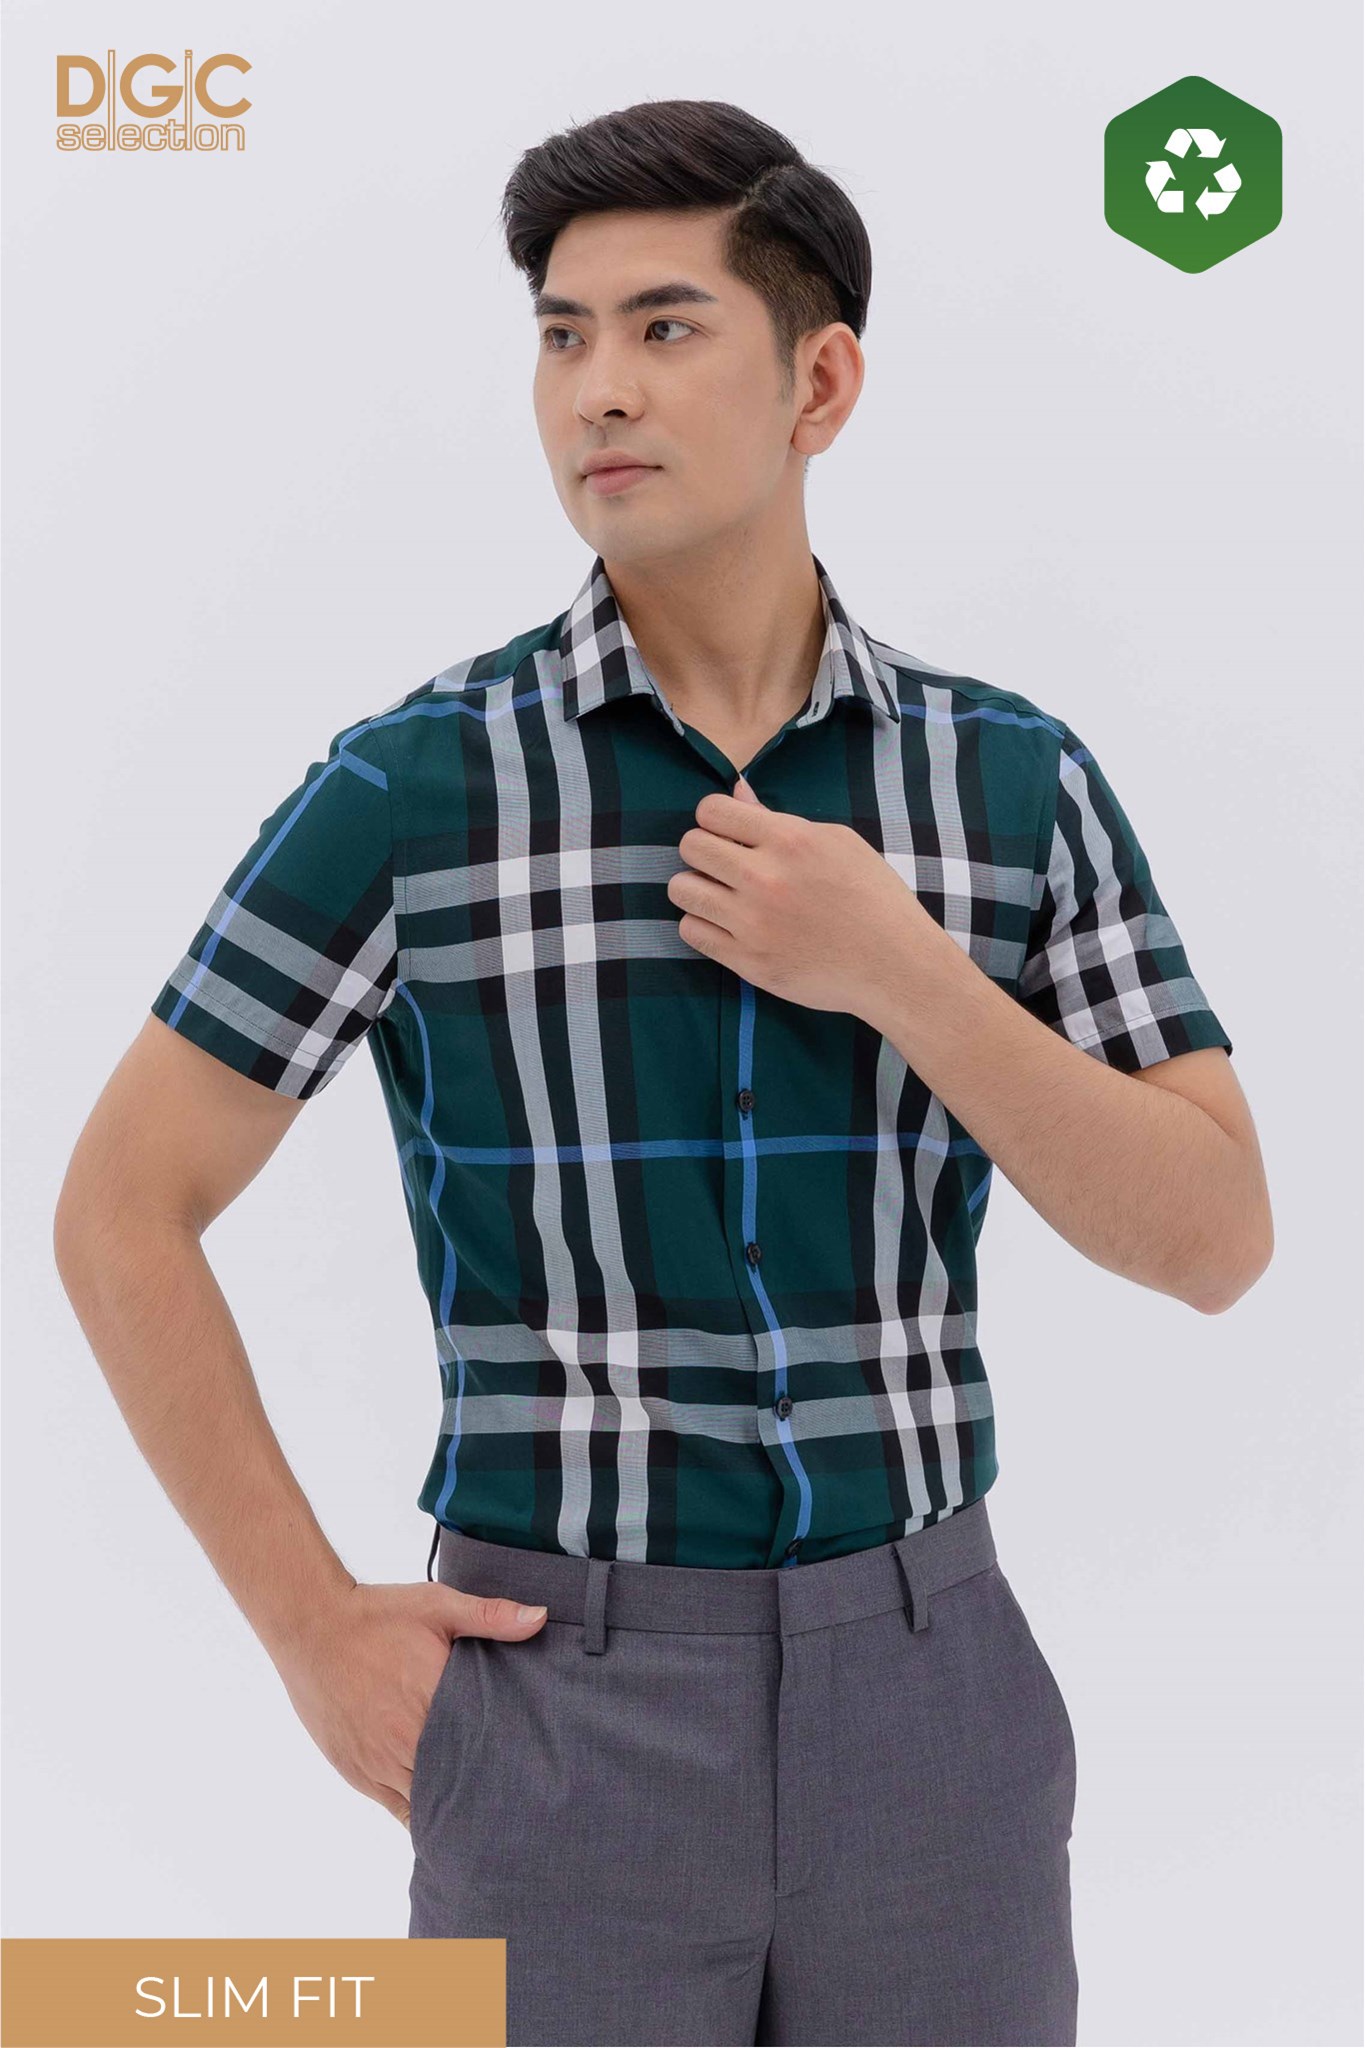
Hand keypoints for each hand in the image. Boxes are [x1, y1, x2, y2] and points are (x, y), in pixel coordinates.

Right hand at [268, 1580, 547, 1829]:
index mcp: (434, 1700)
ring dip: (452, 1807)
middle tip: (516, 1804)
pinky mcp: (357, 1771)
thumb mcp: (437, 1606)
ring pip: (427, 1804)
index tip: (532, 1775)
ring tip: (485, 1818)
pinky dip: (420, 1817)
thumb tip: (540, 1618)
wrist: (312, 1627)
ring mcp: (380, 1761)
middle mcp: (407, 1739)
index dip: (507, 1766)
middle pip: (457, 1784)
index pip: (482, 1750)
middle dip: (484, 1793)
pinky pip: (396, 1809)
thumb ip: (490, 1616)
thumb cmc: (377, 1616)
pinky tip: (441, 1822)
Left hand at [667, 776, 933, 1020]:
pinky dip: (703, 926)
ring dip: (697, 888)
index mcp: (790, 840)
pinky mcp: (748, 961)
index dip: (715, 819)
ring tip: (721, 895)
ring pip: (682, 890)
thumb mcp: (837, 843)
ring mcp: (752, 923)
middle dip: (703, 851)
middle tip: (724, 865)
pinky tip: (726, 925)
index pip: (711, 811)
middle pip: (690, 846)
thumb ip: (777, 818)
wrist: (894, 965)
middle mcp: (765, 878)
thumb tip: (736, 790)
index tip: (728, 833)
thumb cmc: (873, 898)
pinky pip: (691, 932)